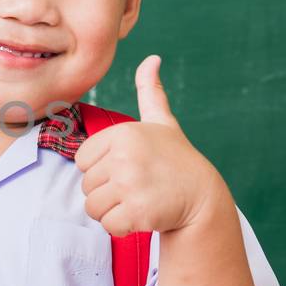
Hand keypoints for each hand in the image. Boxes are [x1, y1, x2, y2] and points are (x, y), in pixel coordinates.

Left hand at [75, 55, 224, 235]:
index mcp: (123, 133)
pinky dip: (122, 227)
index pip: (82, 160)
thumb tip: (152, 59)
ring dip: (112, 211)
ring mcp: (131, 184)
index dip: (102, 169)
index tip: (128, 168)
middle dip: (108, 192)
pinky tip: (142, 216)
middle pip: (86, 186)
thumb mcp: (162, 122)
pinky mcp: (137, 212)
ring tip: (138, 200)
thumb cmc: (175, 159)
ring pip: (93, 207)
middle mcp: (125, 156)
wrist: (203, 197)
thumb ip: (150, 92)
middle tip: (137, 187)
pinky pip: (108, 226)